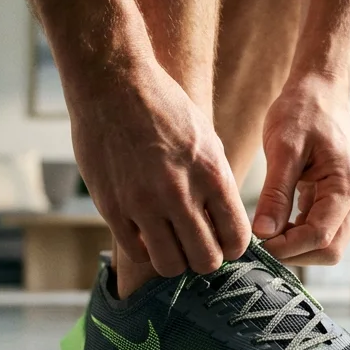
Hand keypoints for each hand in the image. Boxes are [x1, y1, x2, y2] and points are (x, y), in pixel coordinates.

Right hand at [70, 60, 249, 275]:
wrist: (113, 84)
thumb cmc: (164, 108)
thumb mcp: (206, 140)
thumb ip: (217, 183)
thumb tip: (225, 224)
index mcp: (212, 174)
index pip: (236, 238)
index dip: (232, 247)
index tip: (222, 240)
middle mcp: (180, 193)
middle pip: (206, 261)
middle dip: (205, 259)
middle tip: (196, 245)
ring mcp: (143, 203)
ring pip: (170, 265)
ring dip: (174, 259)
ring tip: (169, 242)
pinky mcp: (112, 207)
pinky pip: (136, 253)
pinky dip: (144, 249)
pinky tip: (144, 232)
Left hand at [252, 78, 349, 264]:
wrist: (319, 89)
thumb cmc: (303, 110)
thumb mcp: (283, 149)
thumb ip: (275, 194)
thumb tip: (263, 233)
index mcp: (345, 186)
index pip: (320, 236)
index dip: (287, 247)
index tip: (257, 242)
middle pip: (329, 250)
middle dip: (294, 252)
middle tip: (260, 240)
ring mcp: (348, 200)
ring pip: (327, 244)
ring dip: (296, 245)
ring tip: (266, 230)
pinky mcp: (336, 198)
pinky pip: (321, 229)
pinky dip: (298, 233)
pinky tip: (276, 220)